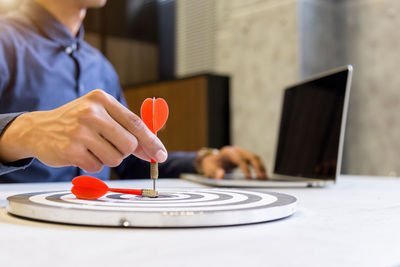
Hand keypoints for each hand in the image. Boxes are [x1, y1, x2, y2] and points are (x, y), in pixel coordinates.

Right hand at [0, 89, 166, 171]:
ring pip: (115, 158)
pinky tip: (81, 153)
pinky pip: (97, 167)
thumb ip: (127, 129)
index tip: (160, 154)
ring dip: (108, 158)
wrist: (38, 129)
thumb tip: (153, 149)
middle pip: (129, 144)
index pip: (135, 122)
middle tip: (110, 145)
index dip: (151, 141)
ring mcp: (79, 131)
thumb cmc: (77, 122)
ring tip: (92, 147)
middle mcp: (91, 112)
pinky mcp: (70, 150)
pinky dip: (93, 164)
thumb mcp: (101, 115)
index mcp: (102, 99)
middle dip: (124, 151)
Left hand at [199, 146, 266, 179]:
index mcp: (227, 153)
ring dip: (261, 167)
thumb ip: (214, 173)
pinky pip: (254, 160)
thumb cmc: (210, 166)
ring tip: (265, 178)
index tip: (250, 178)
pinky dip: (260, 166)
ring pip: (254, 157)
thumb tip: (221, 175)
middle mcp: (236, 150)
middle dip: (257, 166)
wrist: (211, 160)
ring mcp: (241, 152)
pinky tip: (263, 175)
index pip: (239, 159)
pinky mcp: (244, 156)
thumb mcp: (209, 170)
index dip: (245, 168)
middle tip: (262, 178)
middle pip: (250, 156)